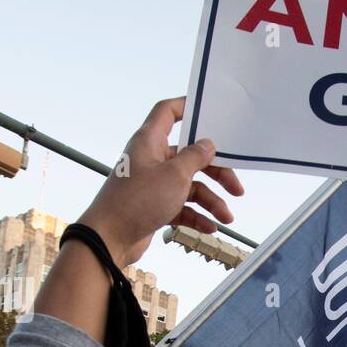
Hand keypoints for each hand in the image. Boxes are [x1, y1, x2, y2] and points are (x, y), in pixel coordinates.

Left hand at [77, 97, 244, 268]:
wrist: (110, 238)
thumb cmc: (136, 201)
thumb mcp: (174, 176)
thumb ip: (195, 157)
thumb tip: (207, 144)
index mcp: (150, 141)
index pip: (168, 113)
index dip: (187, 107)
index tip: (210, 112)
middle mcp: (152, 159)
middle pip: (191, 157)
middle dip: (216, 173)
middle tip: (236, 188)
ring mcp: (153, 184)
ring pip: (190, 186)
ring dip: (211, 202)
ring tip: (226, 218)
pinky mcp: (155, 205)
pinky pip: (182, 207)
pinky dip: (197, 216)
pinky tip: (210, 227)